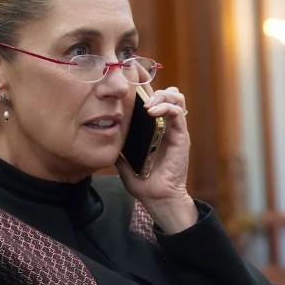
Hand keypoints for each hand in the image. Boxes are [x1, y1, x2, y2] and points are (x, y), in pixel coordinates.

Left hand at [116, 86, 196, 232]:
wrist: (157, 198)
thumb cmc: (143, 181)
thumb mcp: (123, 161)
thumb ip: (117, 147)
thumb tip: (102, 137)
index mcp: (154, 128)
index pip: (154, 99)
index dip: (145, 88)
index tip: (131, 86)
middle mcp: (167, 125)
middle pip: (167, 92)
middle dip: (154, 89)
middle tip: (140, 99)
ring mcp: (175, 129)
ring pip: (176, 97)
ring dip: (161, 95)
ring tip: (148, 105)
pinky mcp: (182, 136)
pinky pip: (178, 113)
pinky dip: (166, 107)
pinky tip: (153, 112)